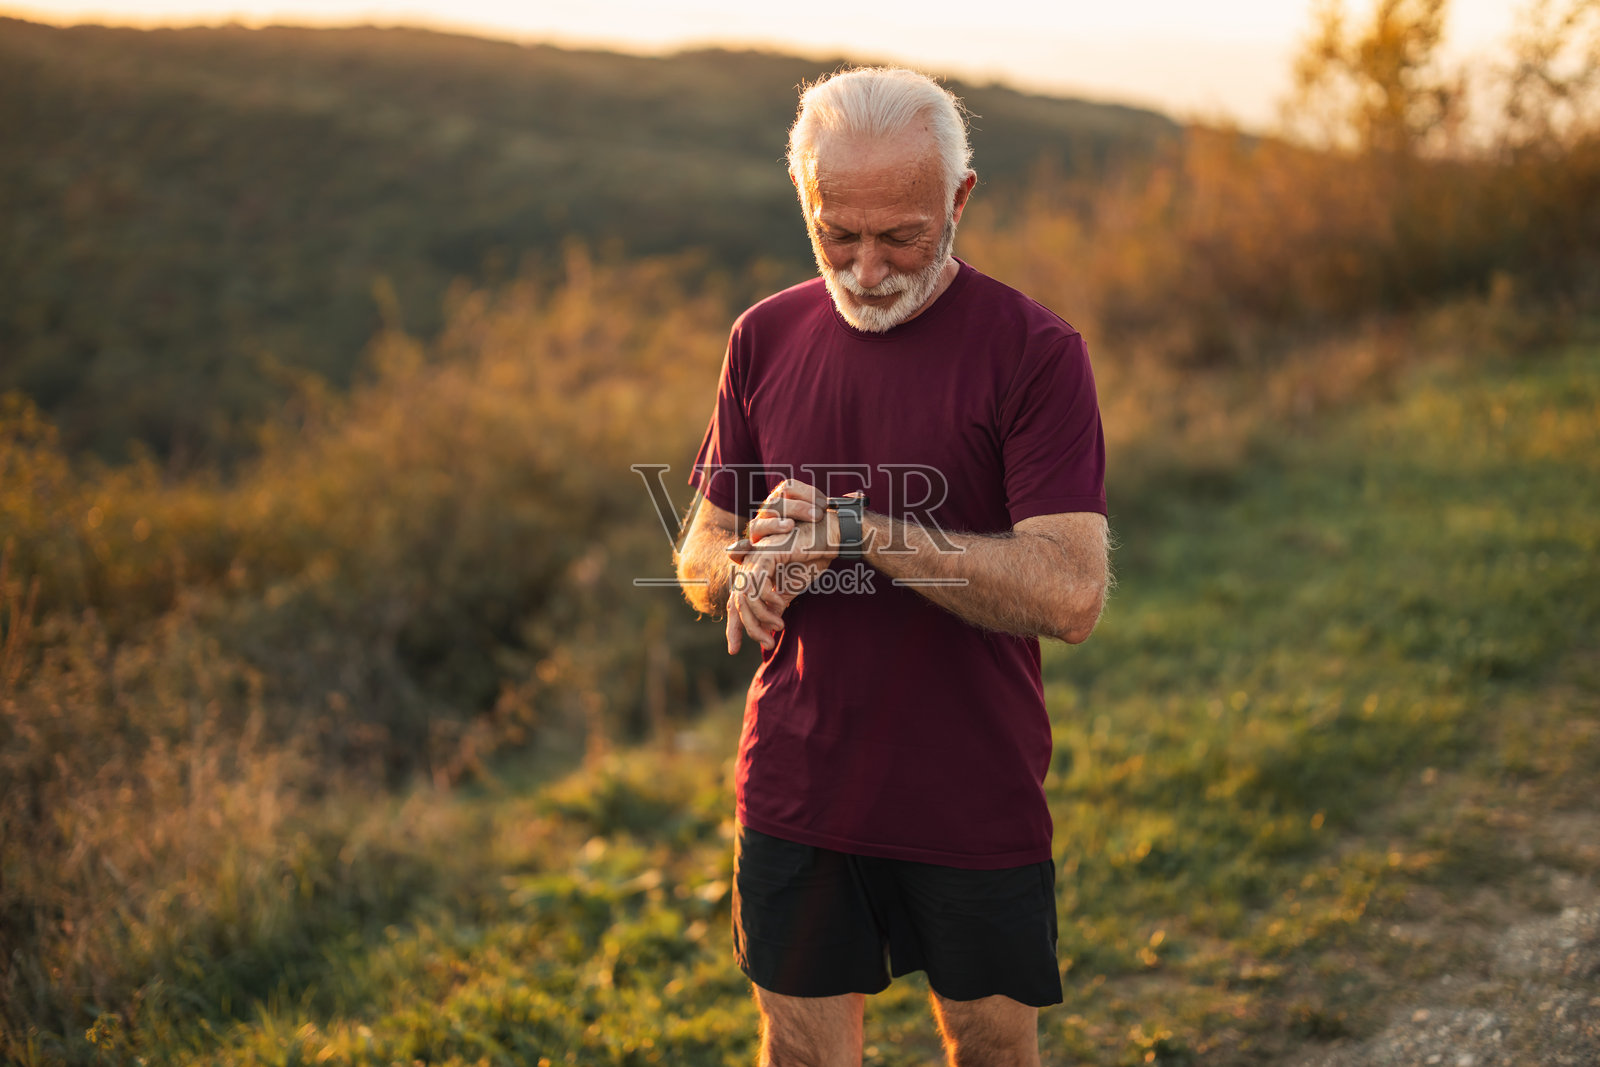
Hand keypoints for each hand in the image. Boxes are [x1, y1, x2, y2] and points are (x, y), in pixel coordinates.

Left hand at [723, 481, 848, 653]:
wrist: (828, 536)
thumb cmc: (812, 557)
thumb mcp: (792, 587)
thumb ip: (776, 604)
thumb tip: (767, 626)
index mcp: (753, 572)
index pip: (735, 603)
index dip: (734, 627)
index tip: (734, 651)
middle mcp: (749, 564)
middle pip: (736, 602)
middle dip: (747, 628)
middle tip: (768, 644)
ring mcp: (755, 557)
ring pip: (745, 596)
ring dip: (761, 617)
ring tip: (779, 626)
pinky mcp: (766, 553)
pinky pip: (757, 584)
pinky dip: (767, 599)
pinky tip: (782, 605)